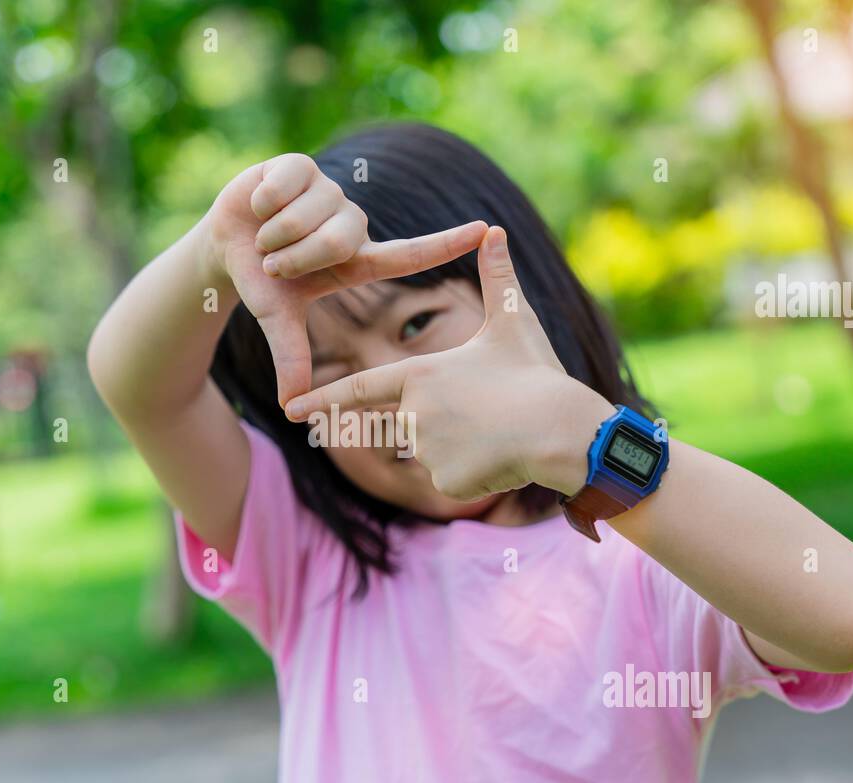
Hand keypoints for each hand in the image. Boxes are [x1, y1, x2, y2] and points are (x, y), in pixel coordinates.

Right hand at [205, 153, 487, 406]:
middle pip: (338, 240)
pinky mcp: (302, 165)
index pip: (410, 253)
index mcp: (357, 260)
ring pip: (308, 215)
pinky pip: (285, 186)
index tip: (485, 231)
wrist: (226, 245)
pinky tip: (258, 206)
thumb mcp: (277, 320)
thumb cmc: (262, 282)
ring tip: (265, 235)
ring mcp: (328, 191)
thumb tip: (293, 406)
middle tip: (275, 261)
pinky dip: (263, 203)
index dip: (445, 243)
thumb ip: (291, 357)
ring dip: (274, 233)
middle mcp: (350, 223)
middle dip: (297, 256)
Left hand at [285, 226, 615, 500]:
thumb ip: (497, 279)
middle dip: (444, 423)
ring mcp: (427, 450)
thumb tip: (495, 230)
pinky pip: (452, 479)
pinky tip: (501, 458)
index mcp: (420, 375)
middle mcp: (414, 413)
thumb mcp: (514, 321)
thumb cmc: (536, 372)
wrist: (562, 430)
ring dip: (462, 447)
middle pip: (412, 423)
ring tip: (499, 433)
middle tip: (483, 414)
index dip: (324, 399)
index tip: (290, 409)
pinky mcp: (445, 482)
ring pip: (434, 453)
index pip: (360, 388)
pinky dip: (474, 473)